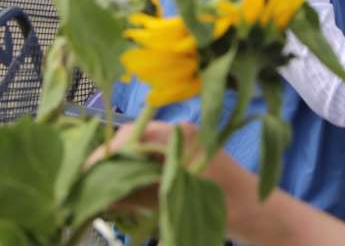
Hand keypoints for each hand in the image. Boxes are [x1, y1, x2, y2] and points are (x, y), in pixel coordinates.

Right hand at [97, 122, 268, 231]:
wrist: (260, 213)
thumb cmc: (224, 204)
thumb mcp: (174, 202)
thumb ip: (135, 196)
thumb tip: (98, 195)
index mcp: (178, 135)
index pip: (131, 137)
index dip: (104, 156)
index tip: (84, 176)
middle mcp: (178, 132)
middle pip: (132, 141)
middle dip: (108, 163)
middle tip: (87, 186)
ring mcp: (182, 144)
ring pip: (140, 151)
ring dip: (120, 169)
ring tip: (99, 190)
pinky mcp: (185, 159)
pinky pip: (152, 160)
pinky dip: (136, 174)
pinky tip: (125, 192)